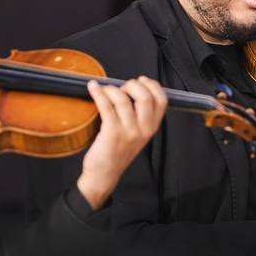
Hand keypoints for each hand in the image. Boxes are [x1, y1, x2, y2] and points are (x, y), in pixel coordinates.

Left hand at [76, 77, 167, 209]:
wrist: (104, 174)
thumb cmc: (117, 152)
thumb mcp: (137, 135)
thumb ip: (140, 116)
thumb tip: (129, 89)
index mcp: (152, 128)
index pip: (162, 101)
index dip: (153, 85)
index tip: (141, 80)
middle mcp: (143, 130)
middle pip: (145, 96)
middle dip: (132, 85)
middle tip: (121, 87)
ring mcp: (129, 132)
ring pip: (123, 99)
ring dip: (112, 89)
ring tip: (104, 90)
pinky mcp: (112, 133)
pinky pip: (106, 106)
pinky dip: (98, 93)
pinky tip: (93, 88)